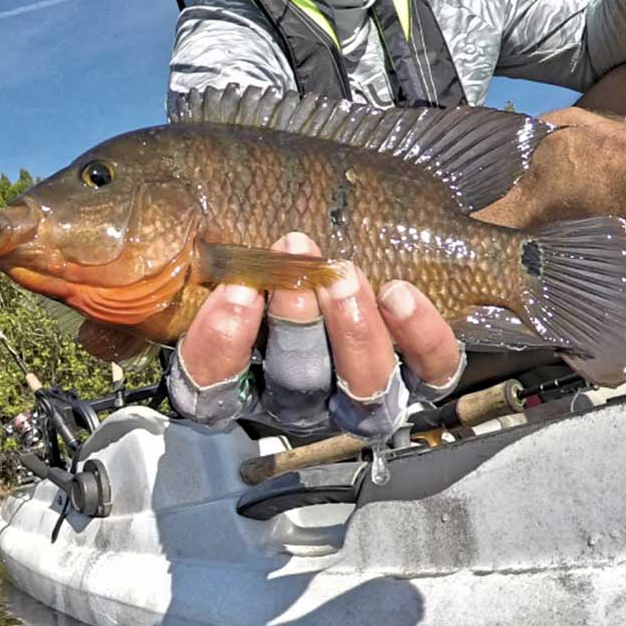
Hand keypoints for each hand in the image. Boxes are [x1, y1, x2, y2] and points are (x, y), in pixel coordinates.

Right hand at [170, 231, 462, 436]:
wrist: (384, 247)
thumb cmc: (294, 250)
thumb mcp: (246, 250)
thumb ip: (223, 252)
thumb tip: (196, 228)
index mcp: (249, 376)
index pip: (216, 387)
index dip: (223, 347)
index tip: (235, 291)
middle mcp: (306, 397)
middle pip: (295, 385)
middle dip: (295, 326)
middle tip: (295, 272)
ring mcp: (367, 393)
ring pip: (363, 388)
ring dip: (352, 332)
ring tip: (344, 275)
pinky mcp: (422, 378)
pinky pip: (429, 371)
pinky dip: (418, 337)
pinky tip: (399, 293)